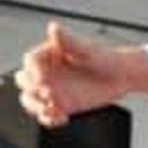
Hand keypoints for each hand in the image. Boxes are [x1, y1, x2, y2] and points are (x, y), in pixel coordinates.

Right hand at [14, 22, 147, 127]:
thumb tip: (54, 28)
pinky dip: (49, 119)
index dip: (32, 70)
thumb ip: (70, 42)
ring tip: (51, 110)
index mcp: (48, 55)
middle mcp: (46, 72)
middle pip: (24, 81)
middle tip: (49, 95)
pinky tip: (61, 118)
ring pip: (31, 99)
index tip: (42, 79)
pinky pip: (46, 114)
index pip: (30, 61)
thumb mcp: (88, 50)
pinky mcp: (60, 104)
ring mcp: (52, 89)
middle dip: (32, 90)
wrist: (122, 76)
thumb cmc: (106, 59)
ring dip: (36, 107)